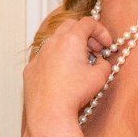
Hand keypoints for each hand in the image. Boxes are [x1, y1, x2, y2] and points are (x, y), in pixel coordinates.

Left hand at [22, 16, 112, 136]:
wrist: (50, 113)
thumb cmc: (75, 93)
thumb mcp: (100, 77)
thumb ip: (104, 64)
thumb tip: (100, 62)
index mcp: (70, 39)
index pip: (88, 23)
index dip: (101, 31)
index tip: (107, 45)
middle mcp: (52, 42)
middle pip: (70, 26)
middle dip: (85, 35)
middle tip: (95, 50)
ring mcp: (38, 55)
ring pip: (55, 41)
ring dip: (69, 47)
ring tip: (79, 63)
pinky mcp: (30, 69)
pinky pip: (44, 58)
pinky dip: (56, 60)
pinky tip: (62, 76)